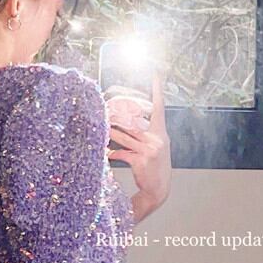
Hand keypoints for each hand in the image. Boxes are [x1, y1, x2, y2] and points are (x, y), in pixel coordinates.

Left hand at [106, 71, 171, 209]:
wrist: (159, 189)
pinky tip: (106, 153)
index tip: (156, 73)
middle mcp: (157, 138)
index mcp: (161, 133)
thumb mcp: (157, 147)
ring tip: (101, 126)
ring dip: (110, 132)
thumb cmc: (155, 166)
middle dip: (119, 114)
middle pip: (134, 121)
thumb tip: (129, 122)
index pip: (159, 107)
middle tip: (106, 106)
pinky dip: (113, 153)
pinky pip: (122, 153)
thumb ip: (147, 133)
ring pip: (124, 136)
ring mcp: (149, 149)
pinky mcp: (140, 160)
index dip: (157, 90)